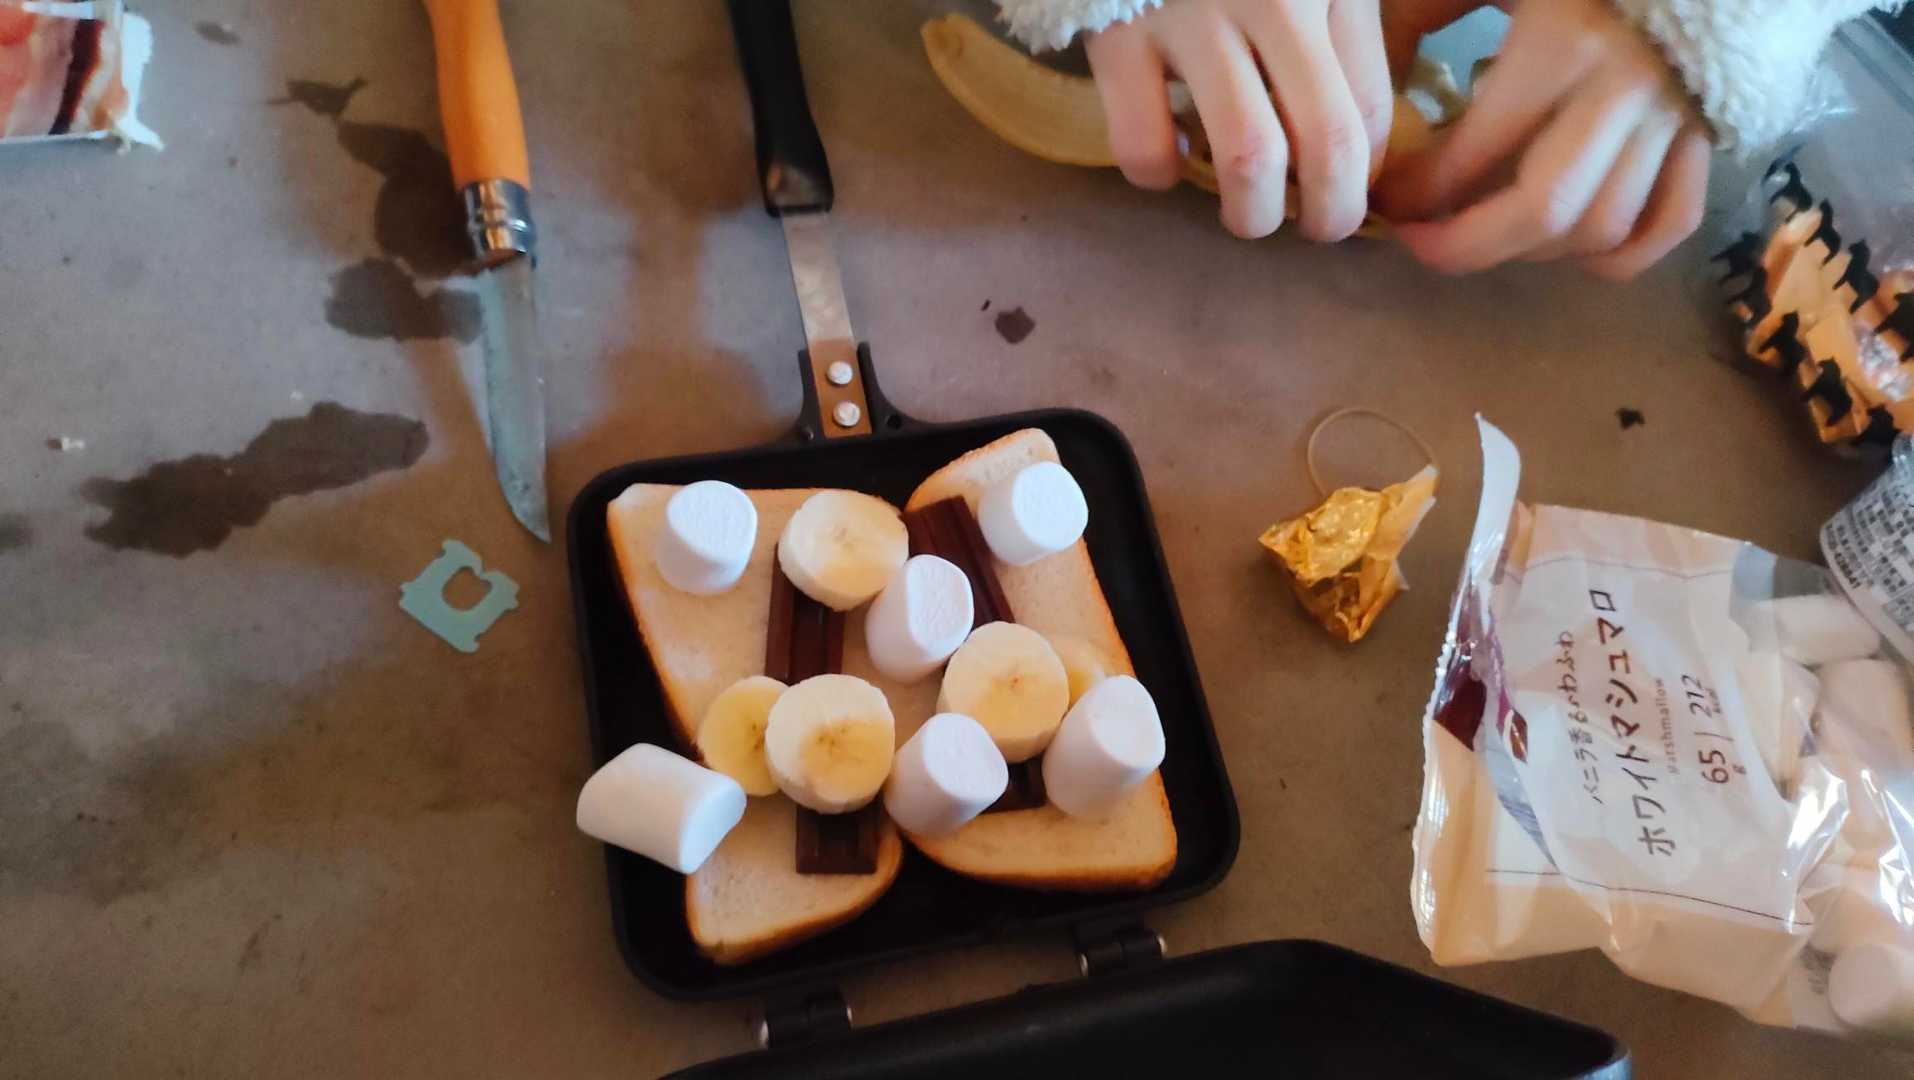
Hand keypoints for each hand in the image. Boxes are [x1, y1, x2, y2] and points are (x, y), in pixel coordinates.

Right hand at [1084, 0, 1391, 241]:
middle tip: (1319, 229)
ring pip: (1247, 157)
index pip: (1372, 106)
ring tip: (1245, 215)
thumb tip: (1366, 137)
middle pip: (1329, 142)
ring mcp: (1193, 15)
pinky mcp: (1117, 37)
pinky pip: (1144, 145)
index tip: (1350, 188)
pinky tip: (1164, 157)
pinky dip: (1157, 173)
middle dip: (1332, 213)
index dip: (1370, 171)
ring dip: (1252, 214)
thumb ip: (1342, 22)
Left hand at [1375, 0, 1710, 279]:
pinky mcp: (1707, 131)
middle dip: (1464, 247)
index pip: (1470, 155)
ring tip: (1483, 234)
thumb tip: (1366, 99)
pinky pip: (1670, 220)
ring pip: (1602, 228)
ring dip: (1531, 251)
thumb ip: (1419, 17)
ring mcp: (1674, 116)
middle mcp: (1625, 90)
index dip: (1413, 194)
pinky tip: (1567, 250)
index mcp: (1562, 45)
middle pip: (1542, 212)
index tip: (1382, 199)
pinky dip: (1620, 255)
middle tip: (1418, 244)